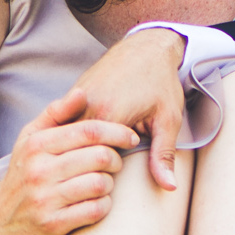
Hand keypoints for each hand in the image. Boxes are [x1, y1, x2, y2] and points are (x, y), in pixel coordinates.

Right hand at [0, 89, 138, 234]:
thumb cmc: (23, 173)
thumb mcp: (31, 139)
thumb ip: (56, 113)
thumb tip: (82, 92)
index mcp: (36, 145)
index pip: (89, 131)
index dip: (117, 132)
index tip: (131, 137)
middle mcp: (39, 170)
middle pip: (100, 157)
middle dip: (116, 159)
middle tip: (113, 164)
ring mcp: (45, 199)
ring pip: (100, 184)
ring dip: (109, 184)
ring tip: (102, 183)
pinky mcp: (52, 225)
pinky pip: (95, 211)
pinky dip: (103, 206)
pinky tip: (96, 203)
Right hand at [69, 27, 188, 188]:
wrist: (147, 47)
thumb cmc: (161, 82)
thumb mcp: (168, 120)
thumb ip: (163, 154)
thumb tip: (168, 187)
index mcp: (109, 114)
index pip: (97, 158)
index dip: (108, 169)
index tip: (119, 167)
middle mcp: (86, 106)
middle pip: (78, 149)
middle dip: (92, 162)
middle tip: (108, 162)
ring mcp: (76, 98)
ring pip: (67, 137)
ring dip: (80, 149)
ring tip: (96, 153)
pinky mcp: (73, 93)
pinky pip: (65, 123)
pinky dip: (73, 136)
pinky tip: (84, 142)